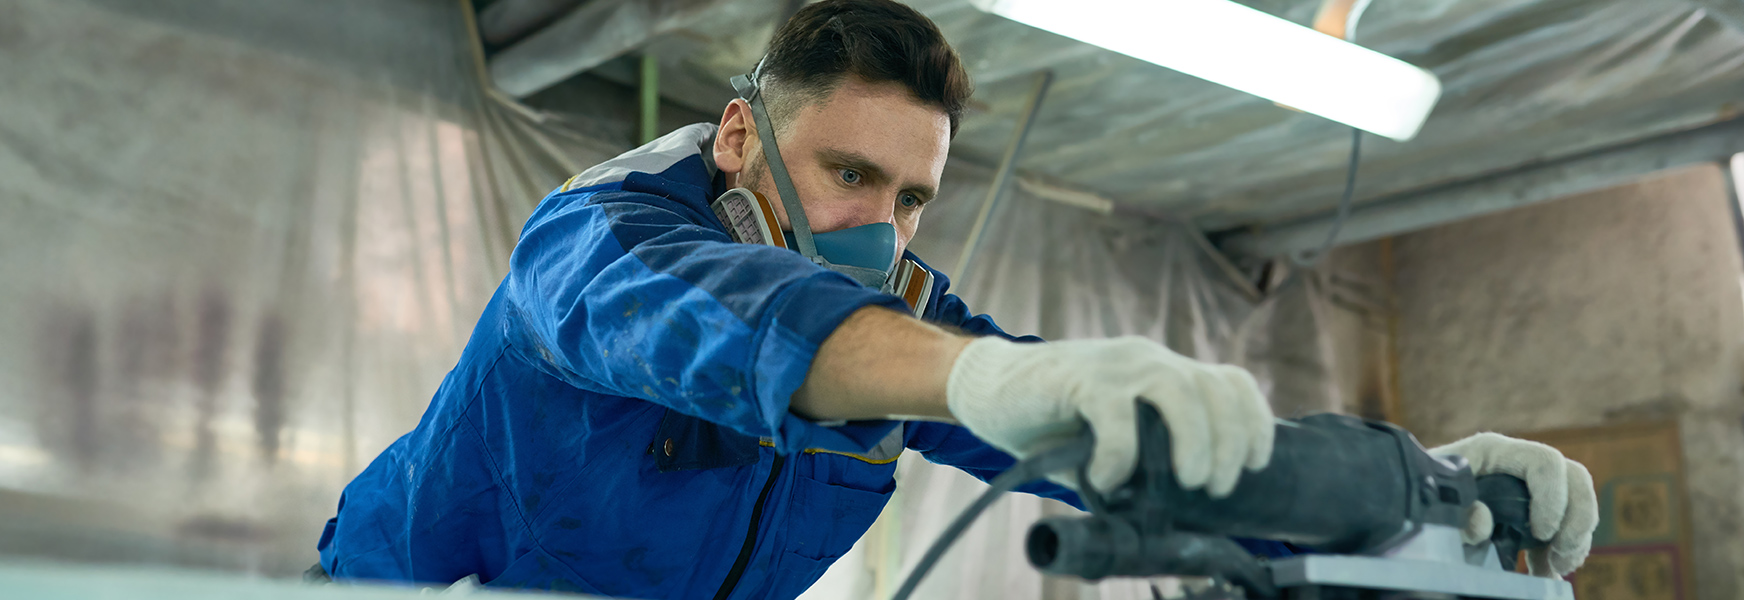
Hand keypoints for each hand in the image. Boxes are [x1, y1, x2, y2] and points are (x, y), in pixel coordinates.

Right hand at [945, 336, 1274, 494]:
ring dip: (1193, 444)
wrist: (988, 390)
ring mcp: (1114, 364)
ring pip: (1179, 393)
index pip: (1230, 382)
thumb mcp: (1111, 436)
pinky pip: (1117, 416)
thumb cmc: (1051, 420)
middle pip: (1215, 389)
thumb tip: (1170, 505)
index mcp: (1161, 370)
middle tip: (1212, 486)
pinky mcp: (1079, 377)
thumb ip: (1144, 459)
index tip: (1254, 465)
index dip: (1253, 422)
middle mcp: (1146, 359)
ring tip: (1183, 481)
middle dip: (1228, 445)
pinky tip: (1105, 478)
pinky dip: (1119, 455)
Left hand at [1430, 432, 1597, 577]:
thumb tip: (1482, 521)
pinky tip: (1547, 570)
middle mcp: (1516, 461)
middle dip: (1577, 519)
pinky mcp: (1531, 505)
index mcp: (1492, 451)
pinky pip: (1566, 520)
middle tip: (1560, 556)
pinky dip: (1564, 547)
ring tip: (1554, 568)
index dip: (1553, 498)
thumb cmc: (1418, 498)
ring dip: (1575, 538)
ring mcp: (1527, 482)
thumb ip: (1455, 515)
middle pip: (1574, 478)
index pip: (1545, 462)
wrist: (1410, 502)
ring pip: (1576, 501)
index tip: (1541, 533)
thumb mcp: (1430, 505)